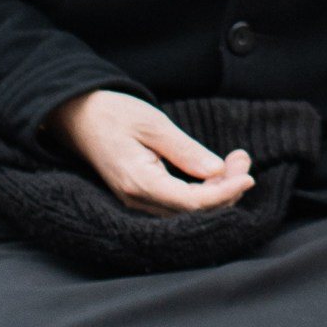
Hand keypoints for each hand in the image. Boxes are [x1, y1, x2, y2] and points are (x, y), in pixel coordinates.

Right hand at [50, 90, 253, 212]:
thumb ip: (185, 150)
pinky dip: (202, 191)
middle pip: (193, 212)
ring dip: (216, 191)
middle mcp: (137, 200)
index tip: (249, 176)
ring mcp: (137, 201)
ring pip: (187, 211)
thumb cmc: (113, 114)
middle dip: (226, 190)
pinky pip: (177, 204)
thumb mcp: (153, 123)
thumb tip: (217, 171)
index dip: (225, 193)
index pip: (192, 203)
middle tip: (243, 158)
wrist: (77, 115)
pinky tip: (215, 171)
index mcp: (139, 182)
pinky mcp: (140, 195)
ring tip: (236, 160)